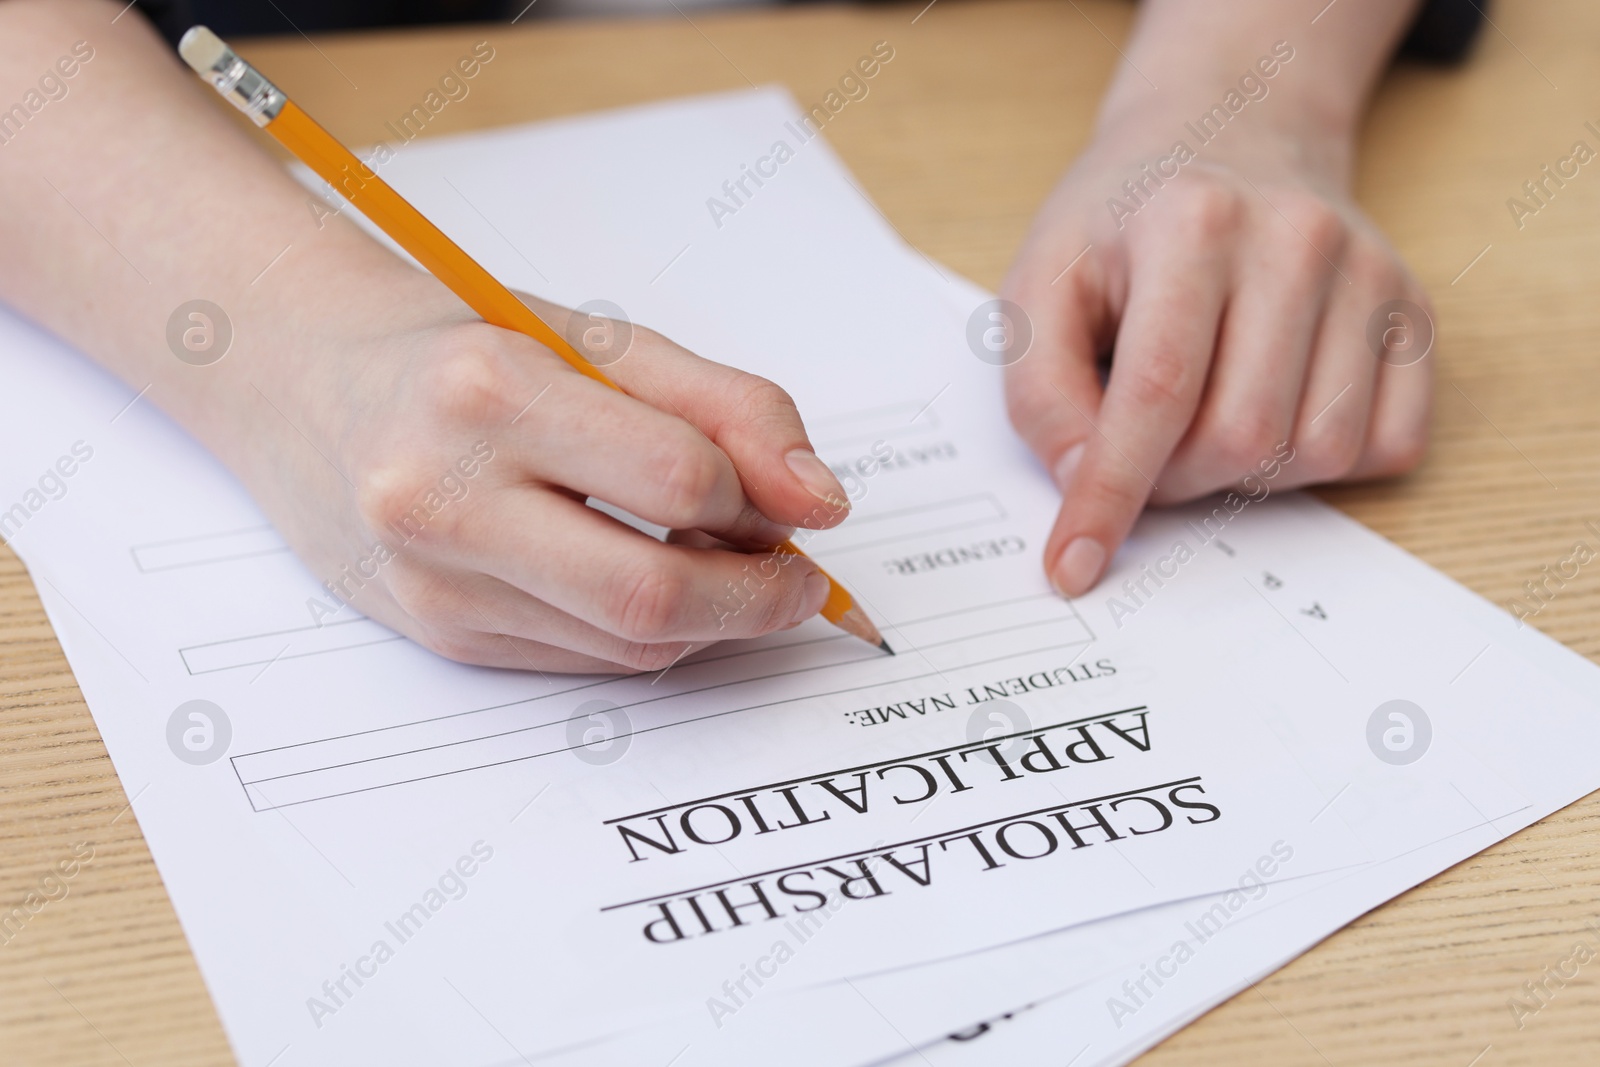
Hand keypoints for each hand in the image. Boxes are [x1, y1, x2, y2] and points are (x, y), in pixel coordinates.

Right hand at [233, 278, 848, 672]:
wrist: (299, 382)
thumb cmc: (462, 346)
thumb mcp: (599, 342)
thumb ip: (726, 408)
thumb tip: (821, 503)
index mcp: (490, 392)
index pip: (680, 478)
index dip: (760, 498)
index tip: (788, 497)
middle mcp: (444, 498)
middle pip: (652, 594)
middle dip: (758, 598)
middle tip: (797, 578)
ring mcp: (432, 582)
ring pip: (628, 645)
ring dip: (710, 620)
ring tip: (719, 562)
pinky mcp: (439, 636)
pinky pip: (586, 662)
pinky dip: (647, 633)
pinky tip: (650, 579)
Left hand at [1002, 113, 1431, 596]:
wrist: (1229, 138)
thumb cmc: (1124, 226)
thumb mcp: (1040, 284)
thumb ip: (1041, 390)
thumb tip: (1083, 485)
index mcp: (1192, 221)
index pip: (1157, 393)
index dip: (1111, 494)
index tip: (1075, 567)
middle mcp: (1299, 239)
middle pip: (1242, 436)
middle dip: (1174, 479)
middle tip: (1139, 451)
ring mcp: (1372, 275)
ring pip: (1316, 452)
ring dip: (1243, 476)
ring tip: (1201, 420)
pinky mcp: (1416, 315)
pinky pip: (1385, 447)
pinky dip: (1320, 465)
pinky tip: (1272, 410)